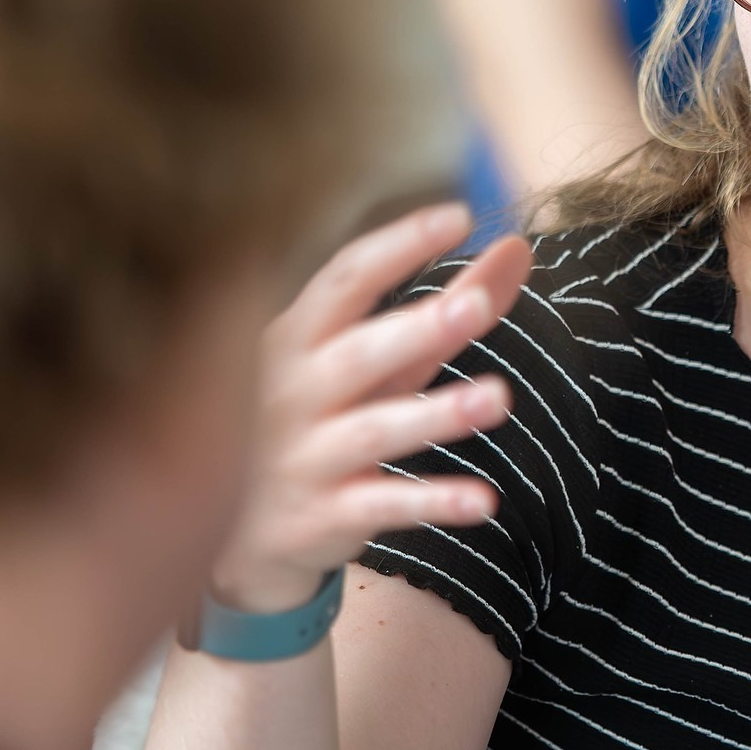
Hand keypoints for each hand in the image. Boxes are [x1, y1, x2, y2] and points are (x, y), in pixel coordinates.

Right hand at [211, 203, 531, 611]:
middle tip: (478, 305)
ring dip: (439, 414)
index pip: (345, 279)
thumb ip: (445, 305)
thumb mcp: (378, 360)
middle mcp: (293, 392)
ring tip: (499, 398)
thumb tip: (518, 247)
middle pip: (360, 353)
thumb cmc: (319, 418)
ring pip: (376, 431)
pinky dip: (433, 503)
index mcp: (297, 337)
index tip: (457, 216)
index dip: (398, 246)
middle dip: (418, 328)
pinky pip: (383, 506)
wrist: (232, 533)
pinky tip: (484, 501)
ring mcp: (305, 456)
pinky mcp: (322, 515)